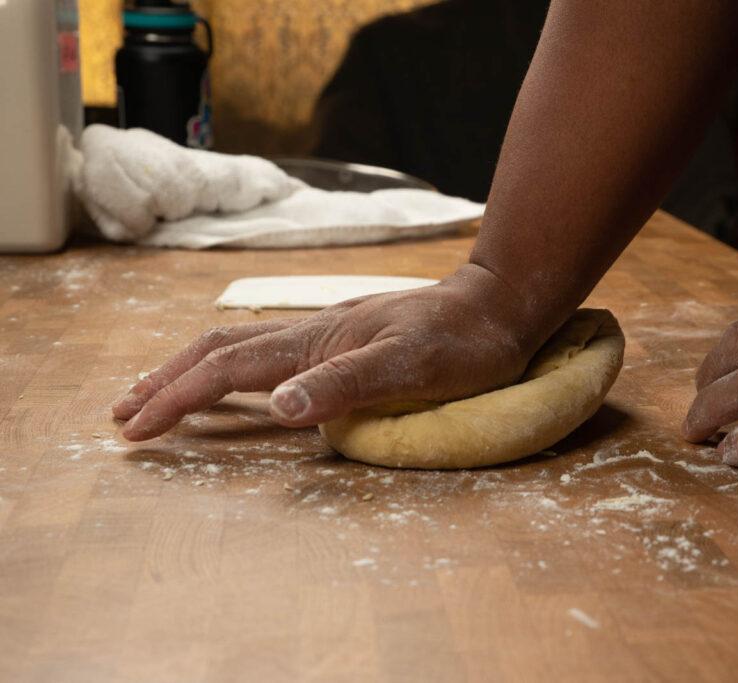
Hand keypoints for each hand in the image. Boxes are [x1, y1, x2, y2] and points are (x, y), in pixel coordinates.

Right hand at [113, 265, 541, 440]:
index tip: (137, 428)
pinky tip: (239, 380)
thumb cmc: (464, 342)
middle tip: (124, 411)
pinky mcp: (344, 340)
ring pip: (241, 348)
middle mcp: (313, 334)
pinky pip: (270, 353)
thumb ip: (347, 384)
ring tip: (159, 392)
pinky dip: (233, 368)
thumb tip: (280, 407)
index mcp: (317, 342)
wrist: (499, 306)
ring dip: (191, 371)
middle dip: (167, 382)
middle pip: (219, 352)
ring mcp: (327, 334)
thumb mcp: (411, 367)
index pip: (228, 370)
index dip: (179, 398)